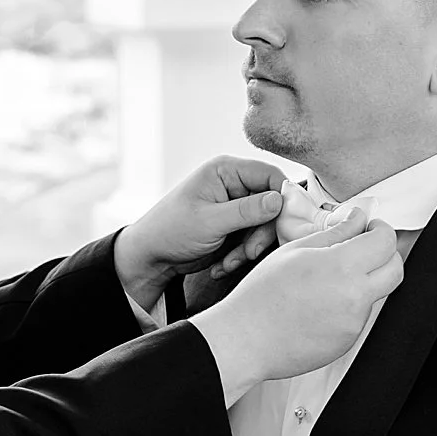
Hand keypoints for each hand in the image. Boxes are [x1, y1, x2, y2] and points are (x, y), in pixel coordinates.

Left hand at [113, 159, 285, 313]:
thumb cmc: (171, 230)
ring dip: (249, 248)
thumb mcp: (210, 221)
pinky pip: (252, 239)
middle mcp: (234, 184)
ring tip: (229, 262)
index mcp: (226, 171)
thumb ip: (247, 211)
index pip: (270, 176)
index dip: (283, 199)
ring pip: (264, 226)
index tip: (285, 224)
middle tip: (250, 252)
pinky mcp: (234, 227)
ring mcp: (235, 207)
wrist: (151, 257)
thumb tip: (280, 200)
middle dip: (261, 233)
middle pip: (272, 204)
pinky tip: (223, 265)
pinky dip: (241, 255)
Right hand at [190, 209, 403, 402]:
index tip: (371, 229)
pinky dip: (347, 305)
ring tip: (328, 281)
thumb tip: (356, 220)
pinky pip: (359, 316)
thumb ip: (335, 233)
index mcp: (341, 267)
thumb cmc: (261, 296)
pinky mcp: (347, 341)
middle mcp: (354, 297)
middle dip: (386, 255)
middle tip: (366, 249)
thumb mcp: (296, 250)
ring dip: (364, 280)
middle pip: (396, 269)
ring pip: (377, 293)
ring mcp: (353, 322)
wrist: (246, 340)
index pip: (385, 242)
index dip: (381, 230)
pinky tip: (319, 304)